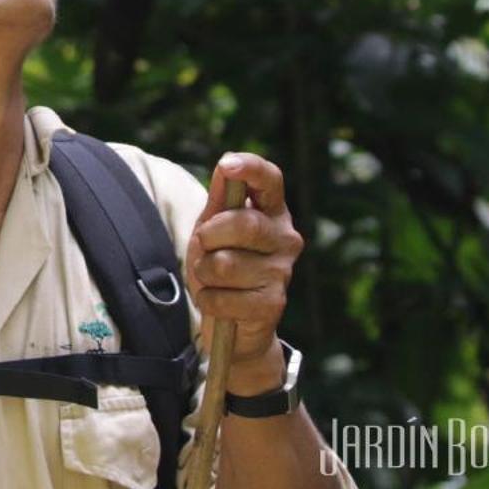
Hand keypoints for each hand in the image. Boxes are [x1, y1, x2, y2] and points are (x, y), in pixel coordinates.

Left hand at [185, 152, 302, 394]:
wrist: (234, 324)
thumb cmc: (222, 265)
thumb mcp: (213, 228)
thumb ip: (220, 199)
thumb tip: (226, 166)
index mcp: (272, 212)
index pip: (270, 181)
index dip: (251, 169)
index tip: (227, 164)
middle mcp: (285, 239)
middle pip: (244, 224)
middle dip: (210, 236)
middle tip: (203, 248)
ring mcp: (282, 272)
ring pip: (226, 264)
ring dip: (204, 272)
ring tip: (211, 279)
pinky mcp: (273, 305)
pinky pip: (222, 297)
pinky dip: (208, 300)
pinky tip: (219, 302)